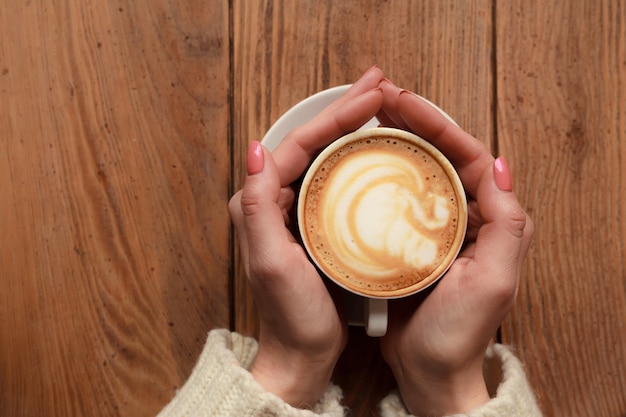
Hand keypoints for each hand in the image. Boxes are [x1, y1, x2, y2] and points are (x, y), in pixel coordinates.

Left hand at [227, 66, 383, 406]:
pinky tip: (377, 149)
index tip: (372, 96)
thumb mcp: (271, 261)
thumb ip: (257, 206)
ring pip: (326, 155)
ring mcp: (296, 210)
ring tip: (382, 105)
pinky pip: (335, 178)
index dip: (336, 115)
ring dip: (352, 127)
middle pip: (313, 142)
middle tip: (380, 85)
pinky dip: (356, 157)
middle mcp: (273, 199)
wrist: (301, 353)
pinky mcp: (314, 223)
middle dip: (346, 110)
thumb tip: (256, 147)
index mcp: (260, 200)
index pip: (300, 142)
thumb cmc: (290, 314)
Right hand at [377, 79, 533, 414]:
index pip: (469, 156)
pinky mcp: (408, 241)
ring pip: (418, 171)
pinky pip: (398, 196)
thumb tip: (499, 164)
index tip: (405, 103)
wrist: (430, 371)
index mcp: (491, 221)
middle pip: (442, 156)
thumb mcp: (493, 280)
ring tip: (371, 118)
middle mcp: (465, 218)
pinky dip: (383, 173)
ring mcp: (435, 228)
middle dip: (415, 123)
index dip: (439, 124)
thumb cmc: (460, 333)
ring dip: (398, 141)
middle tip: (382, 99)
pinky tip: (362, 161)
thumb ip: (506, 224)